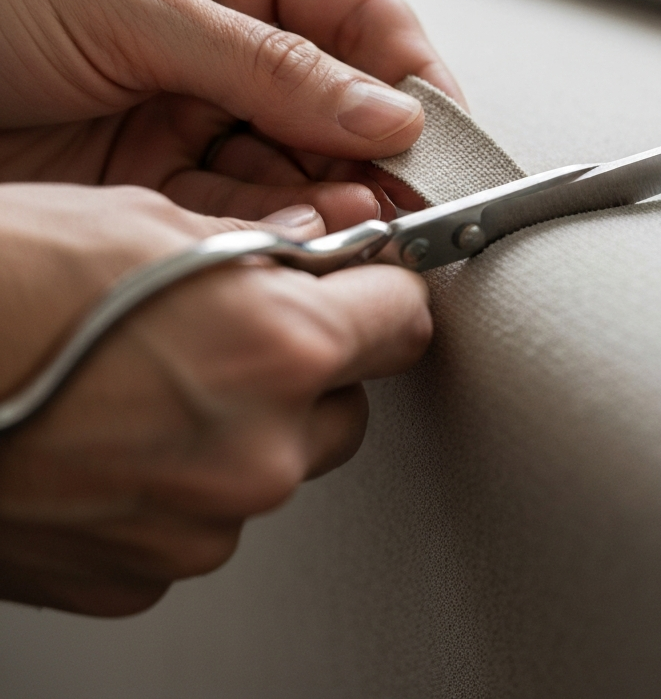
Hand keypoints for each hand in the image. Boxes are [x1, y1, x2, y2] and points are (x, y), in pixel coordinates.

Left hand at [0, 0, 463, 224]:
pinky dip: (278, 231)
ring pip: (302, 168)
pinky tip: (301, 239)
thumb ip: (268, 65)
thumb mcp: (132, 4)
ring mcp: (201, 116)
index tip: (443, 137)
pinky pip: (246, 210)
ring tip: (358, 226)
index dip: (412, 80)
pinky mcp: (167, 183)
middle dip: (377, 155)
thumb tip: (384, 113)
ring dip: (334, 200)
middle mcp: (230, 42)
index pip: (362, 22)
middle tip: (409, 200)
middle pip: (343, 106)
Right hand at [0, 183, 430, 615]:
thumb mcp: (148, 222)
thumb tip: (316, 257)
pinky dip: (185, 479)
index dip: (387, 296)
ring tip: (160, 382)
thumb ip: (261, 250)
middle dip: (316, 367)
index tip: (372, 288)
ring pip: (279, 467)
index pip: (405, 323)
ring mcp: (202, 524)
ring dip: (249, 427)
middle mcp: (256, 450)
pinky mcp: (144, 572)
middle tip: (246, 332)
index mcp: (278, 349)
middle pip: (348, 407)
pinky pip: (206, 517)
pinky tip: (121, 435)